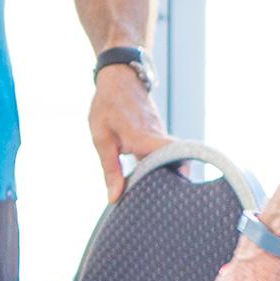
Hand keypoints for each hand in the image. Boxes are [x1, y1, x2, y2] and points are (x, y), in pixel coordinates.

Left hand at [90, 64, 174, 201]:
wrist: (120, 77)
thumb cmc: (107, 106)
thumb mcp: (101, 138)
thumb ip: (110, 169)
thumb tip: (114, 197)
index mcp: (142, 138)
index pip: (170, 156)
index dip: (178, 174)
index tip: (179, 193)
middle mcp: (157, 137)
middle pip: (176, 162)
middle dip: (175, 182)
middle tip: (170, 202)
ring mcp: (161, 134)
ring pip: (171, 158)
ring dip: (167, 174)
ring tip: (160, 194)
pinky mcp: (159, 133)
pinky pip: (165, 152)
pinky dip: (162, 164)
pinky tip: (152, 177)